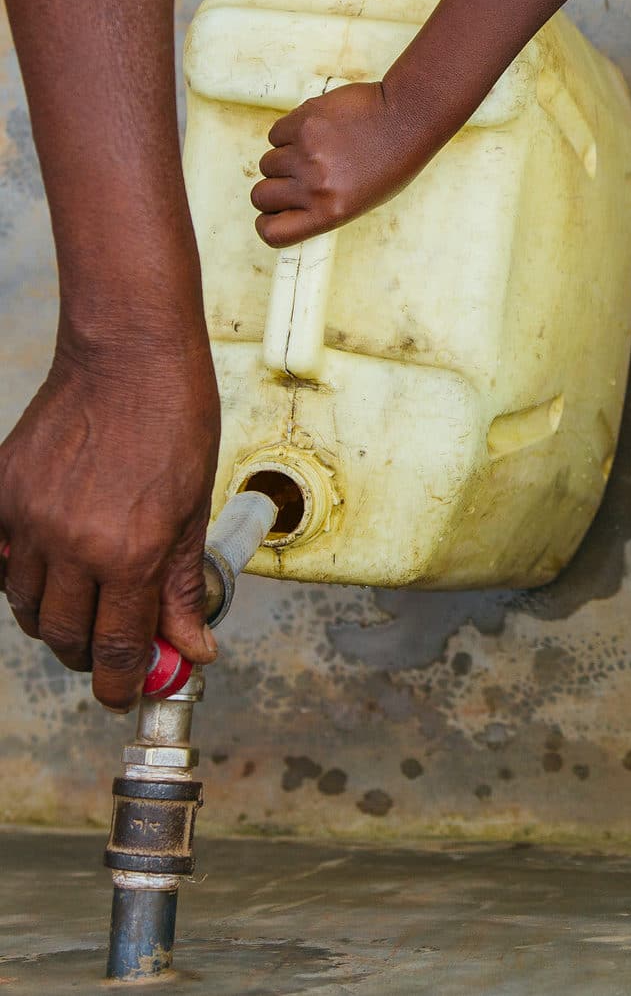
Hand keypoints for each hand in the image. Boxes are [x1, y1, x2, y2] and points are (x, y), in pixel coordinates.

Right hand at [0, 328, 219, 708]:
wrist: (129, 358)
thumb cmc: (174, 421)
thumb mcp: (194, 508)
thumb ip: (183, 585)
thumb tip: (191, 649)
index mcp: (130, 551)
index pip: (116, 646)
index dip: (119, 681)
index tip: (124, 691)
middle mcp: (73, 543)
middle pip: (65, 635)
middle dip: (89, 653)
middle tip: (111, 644)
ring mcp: (29, 519)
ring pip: (26, 605)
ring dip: (54, 616)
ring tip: (86, 598)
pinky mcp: (1, 492)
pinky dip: (16, 572)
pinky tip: (46, 564)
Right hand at [252, 81, 425, 248]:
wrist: (406, 118)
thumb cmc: (390, 161)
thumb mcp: (361, 201)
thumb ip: (321, 207)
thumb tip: (285, 208)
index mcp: (330, 212)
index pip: (273, 232)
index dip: (267, 223)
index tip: (272, 213)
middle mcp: (315, 186)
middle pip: (260, 196)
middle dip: (273, 187)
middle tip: (296, 177)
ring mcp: (306, 153)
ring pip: (268, 163)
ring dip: (285, 157)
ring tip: (317, 150)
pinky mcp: (302, 123)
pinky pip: (276, 134)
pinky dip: (290, 132)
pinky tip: (318, 131)